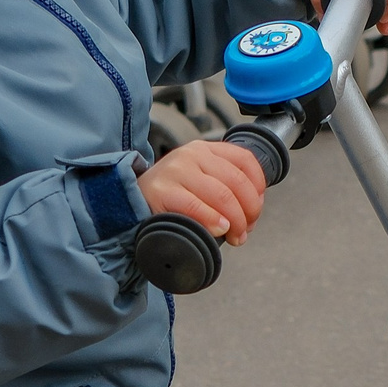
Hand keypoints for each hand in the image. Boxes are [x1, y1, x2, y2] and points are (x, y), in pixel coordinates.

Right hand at [140, 140, 267, 244]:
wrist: (129, 202)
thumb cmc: (170, 197)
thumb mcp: (198, 180)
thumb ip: (223, 185)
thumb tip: (253, 207)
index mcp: (205, 149)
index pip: (245, 160)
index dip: (258, 186)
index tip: (257, 208)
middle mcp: (192, 154)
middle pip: (237, 181)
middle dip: (249, 210)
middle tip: (246, 230)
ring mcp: (176, 170)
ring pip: (222, 195)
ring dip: (236, 221)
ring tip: (236, 236)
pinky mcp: (162, 190)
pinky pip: (196, 206)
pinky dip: (213, 220)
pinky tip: (219, 230)